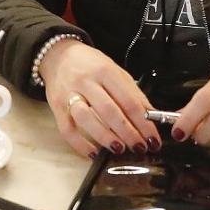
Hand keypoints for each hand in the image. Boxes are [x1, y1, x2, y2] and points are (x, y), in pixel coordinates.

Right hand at [41, 40, 159, 158]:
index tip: (153, 138)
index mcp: (105, 71)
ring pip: (87, 119)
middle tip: (140, 146)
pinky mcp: (56, 107)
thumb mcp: (115, 71)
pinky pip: (67, 129)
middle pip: (109, 111)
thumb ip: (133, 93)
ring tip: (119, 148)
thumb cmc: (89, 64)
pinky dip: (80, 144)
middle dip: (128, 133)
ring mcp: (69, 94)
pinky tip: (93, 153)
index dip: (143, 123)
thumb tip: (151, 116)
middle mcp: (86, 82)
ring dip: (105, 137)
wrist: (57, 56)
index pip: (128, 101)